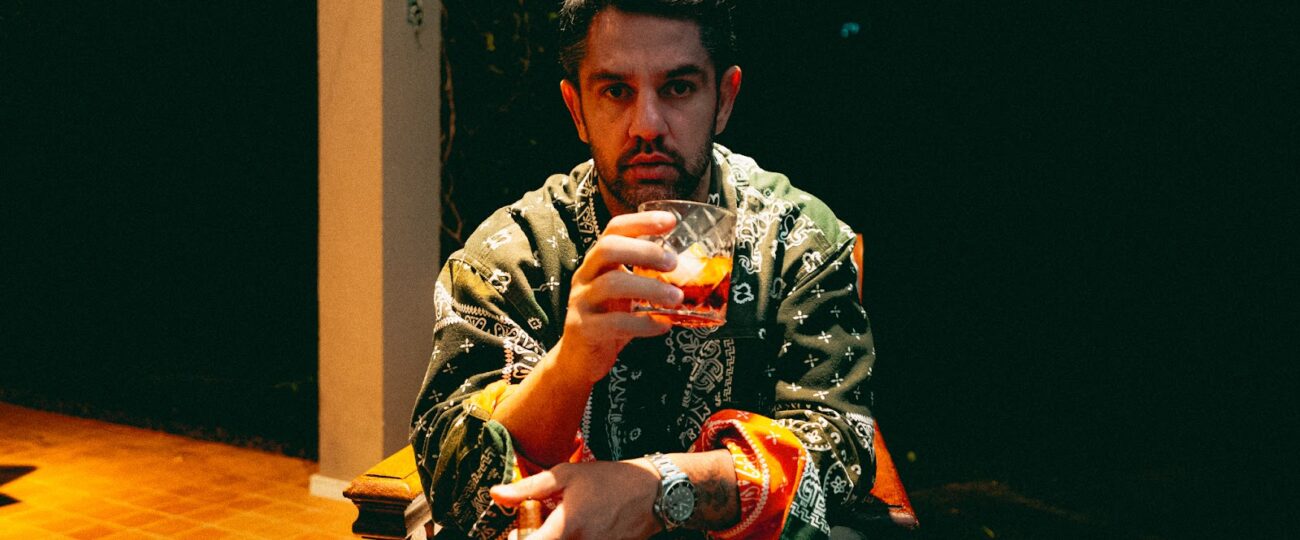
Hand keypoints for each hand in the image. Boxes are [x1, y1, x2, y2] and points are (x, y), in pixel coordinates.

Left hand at [491, 460, 662, 539]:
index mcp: (566, 528)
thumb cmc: (610, 480)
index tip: (515, 532)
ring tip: (561, 523)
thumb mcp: (566, 476)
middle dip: (536, 538)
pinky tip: (580, 527)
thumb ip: (528, 489)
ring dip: (555, 539)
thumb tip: (495, 494)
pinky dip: (573, 539)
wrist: (652, 492)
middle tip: (536, 526)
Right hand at [560, 211, 682, 383]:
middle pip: (607, 249)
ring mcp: (581, 302)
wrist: (578, 360)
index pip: (614, 230)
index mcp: (597, 263)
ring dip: (649, 288)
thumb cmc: (609, 319)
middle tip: (673, 263)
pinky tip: (664, 326)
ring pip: (612, 284)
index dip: (641, 222)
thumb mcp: (625, 293)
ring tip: (677, 297)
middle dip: (643, 251)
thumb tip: (692, 268)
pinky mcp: (584, 329)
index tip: (671, 221)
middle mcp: (585, 276)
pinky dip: (644, 324)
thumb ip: (646, 278)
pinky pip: (615, 322)